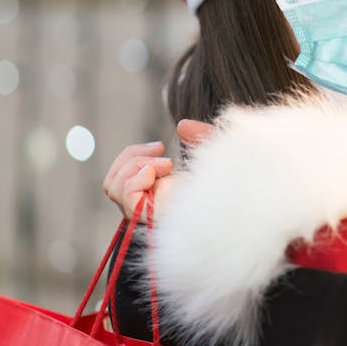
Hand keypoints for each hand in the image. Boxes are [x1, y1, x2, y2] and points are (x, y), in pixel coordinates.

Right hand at [102, 120, 217, 220]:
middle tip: (163, 155)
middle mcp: (144, 208)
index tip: (161, 147)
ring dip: (137, 166)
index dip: (133, 154)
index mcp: (153, 195)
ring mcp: (144, 215)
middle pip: (111, 182)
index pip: (118, 176)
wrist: (235, 209)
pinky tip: (160, 173)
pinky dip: (137, 178)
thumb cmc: (225, 188)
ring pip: (113, 188)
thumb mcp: (213, 157)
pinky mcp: (150, 219)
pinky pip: (127, 197)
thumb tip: (183, 126)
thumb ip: (198, 137)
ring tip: (167, 166)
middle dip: (133, 158)